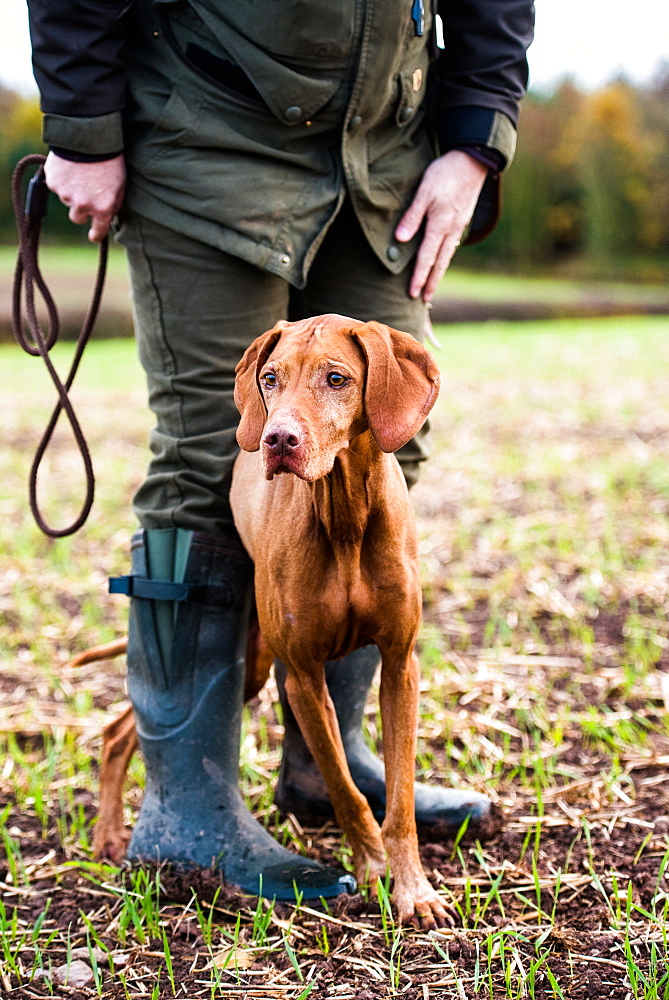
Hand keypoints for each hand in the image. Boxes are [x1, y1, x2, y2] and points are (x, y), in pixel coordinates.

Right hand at [44, 152, 125, 241]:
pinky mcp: (53, 182)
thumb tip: (109, 215)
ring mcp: (65, 194)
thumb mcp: (120, 184)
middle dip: (81, 209)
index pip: (98, 231)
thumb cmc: (109, 159)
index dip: (96, 234)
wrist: (88, 137)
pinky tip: (69, 166)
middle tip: (85, 193)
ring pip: (66, 199)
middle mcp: (82, 205)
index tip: (93, 236)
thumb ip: (114, 203)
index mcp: (102, 208)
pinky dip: (61, 178)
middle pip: (77, 218)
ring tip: (79, 171)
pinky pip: (56, 185)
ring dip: (71, 190)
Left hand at [395, 149, 487, 301]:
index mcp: (440, 225)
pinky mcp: (462, 220)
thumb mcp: (424, 192)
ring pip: (447, 256)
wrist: (473, 160)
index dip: (418, 276)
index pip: (426, 257)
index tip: (412, 293)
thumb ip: (413, 216)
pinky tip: (441, 262)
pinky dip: (445, 258)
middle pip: (439, 263)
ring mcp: (458, 226)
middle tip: (425, 299)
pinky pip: (451, 246)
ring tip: (432, 286)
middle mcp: (451, 230)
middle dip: (431, 282)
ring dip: (439, 273)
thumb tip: (401, 240)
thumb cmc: (445, 173)